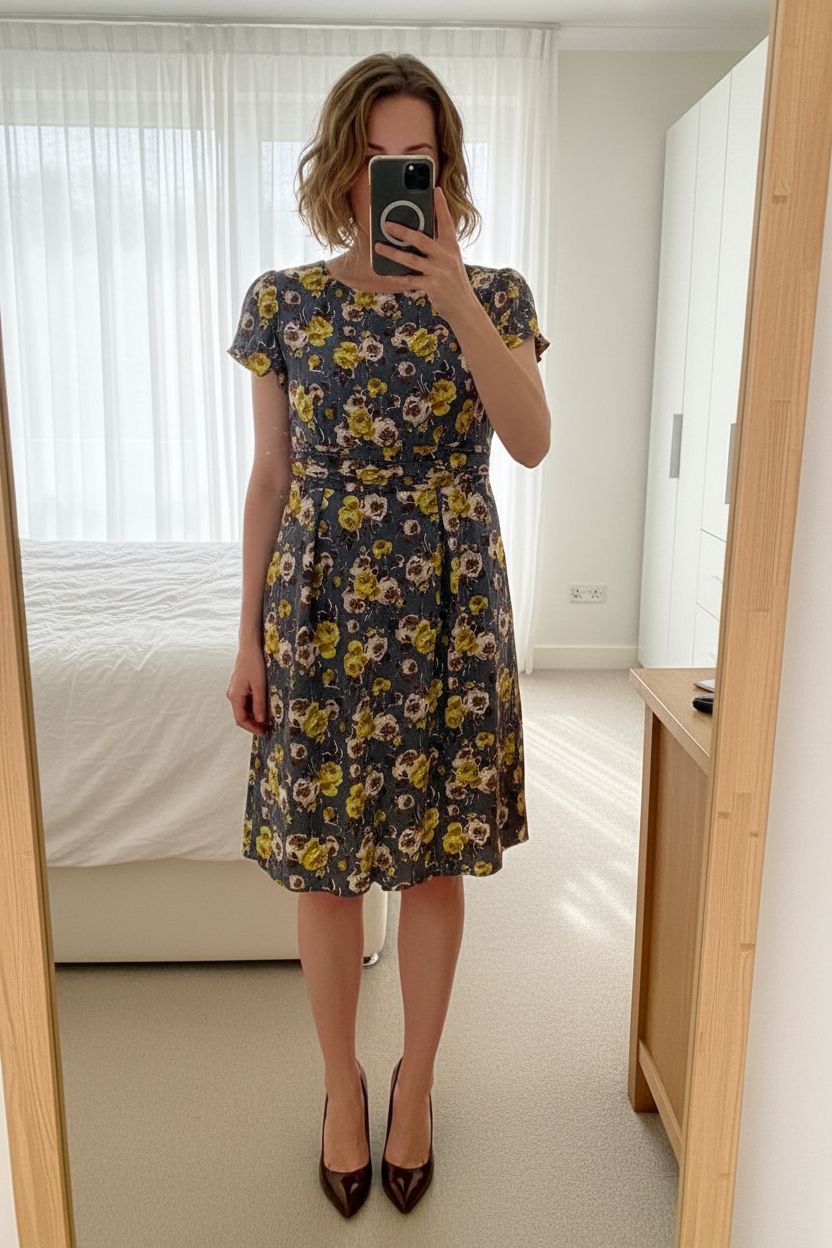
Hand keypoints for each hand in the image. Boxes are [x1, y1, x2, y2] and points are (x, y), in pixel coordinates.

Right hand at [227, 648, 270, 734]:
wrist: (250, 647)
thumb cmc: (254, 664)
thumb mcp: (260, 686)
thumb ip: (259, 704)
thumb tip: (261, 721)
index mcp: (235, 696)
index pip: (241, 720)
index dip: (252, 728)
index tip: (265, 732)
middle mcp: (232, 695)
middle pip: (241, 716)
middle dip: (254, 723)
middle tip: (269, 727)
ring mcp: (235, 690)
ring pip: (244, 709)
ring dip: (255, 716)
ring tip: (269, 718)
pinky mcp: (240, 686)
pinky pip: (245, 701)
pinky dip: (254, 707)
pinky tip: (264, 707)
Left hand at [373, 186, 479, 323]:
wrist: (463, 307)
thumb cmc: (453, 281)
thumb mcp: (450, 260)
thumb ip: (438, 247)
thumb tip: (414, 235)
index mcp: (451, 246)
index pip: (446, 222)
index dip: (441, 206)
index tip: (435, 189)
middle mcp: (446, 256)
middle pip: (421, 239)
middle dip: (402, 230)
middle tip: (386, 224)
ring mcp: (439, 271)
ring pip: (412, 259)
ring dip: (393, 253)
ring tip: (378, 247)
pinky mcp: (432, 286)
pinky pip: (409, 280)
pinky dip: (396, 276)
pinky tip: (385, 273)